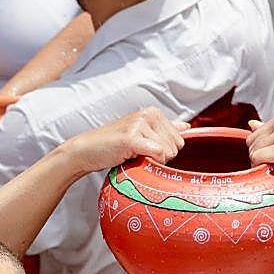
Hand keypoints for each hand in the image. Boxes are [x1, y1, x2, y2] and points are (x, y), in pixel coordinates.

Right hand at [59, 108, 187, 175]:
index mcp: (154, 112)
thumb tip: (186, 127)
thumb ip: (165, 130)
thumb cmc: (114, 145)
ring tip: (133, 154)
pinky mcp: (132, 137)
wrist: (87, 150)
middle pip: (176, 147)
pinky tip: (132, 156)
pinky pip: (157, 153)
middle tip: (139, 153)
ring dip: (152, 160)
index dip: (164, 152)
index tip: (146, 149)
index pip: (180, 140)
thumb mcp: (143, 134)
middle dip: (160, 157)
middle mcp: (149, 114)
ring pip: (168, 153)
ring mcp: (140, 124)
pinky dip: (148, 161)